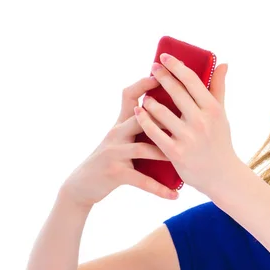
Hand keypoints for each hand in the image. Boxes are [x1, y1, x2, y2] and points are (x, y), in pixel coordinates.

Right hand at [61, 77, 179, 207]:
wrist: (82, 184)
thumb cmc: (110, 159)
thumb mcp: (119, 138)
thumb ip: (138, 125)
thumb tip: (163, 112)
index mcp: (121, 123)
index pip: (130, 95)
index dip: (145, 83)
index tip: (163, 74)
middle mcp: (116, 133)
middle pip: (140, 117)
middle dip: (163, 114)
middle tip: (187, 114)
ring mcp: (115, 152)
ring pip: (144, 147)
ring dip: (166, 152)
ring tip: (186, 157)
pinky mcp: (115, 173)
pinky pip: (142, 180)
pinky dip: (159, 189)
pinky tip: (175, 195)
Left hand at [133, 53, 240, 194]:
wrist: (221, 175)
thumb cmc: (220, 141)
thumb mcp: (222, 115)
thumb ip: (219, 88)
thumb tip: (223, 64)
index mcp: (213, 109)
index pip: (192, 81)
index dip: (176, 66)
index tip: (164, 57)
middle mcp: (201, 121)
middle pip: (176, 92)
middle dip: (161, 77)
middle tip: (153, 67)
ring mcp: (187, 137)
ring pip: (162, 112)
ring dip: (150, 100)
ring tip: (145, 95)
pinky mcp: (175, 153)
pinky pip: (154, 132)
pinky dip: (144, 119)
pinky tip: (138, 111)